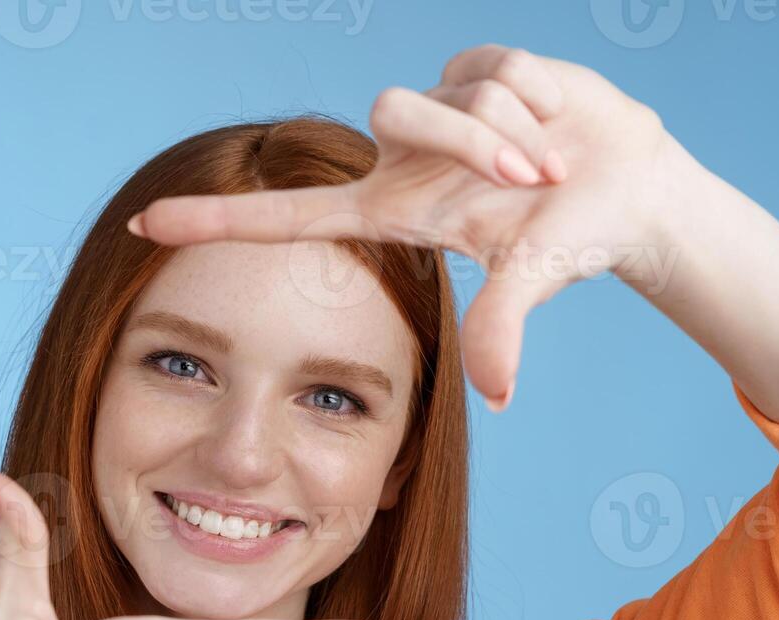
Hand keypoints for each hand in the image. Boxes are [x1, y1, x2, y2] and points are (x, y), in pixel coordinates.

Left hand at [130, 44, 703, 411]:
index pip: (286, 215)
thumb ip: (504, 327)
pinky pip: (492, 64)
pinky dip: (537, 95)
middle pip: (390, 114)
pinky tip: (557, 117)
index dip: (217, 220)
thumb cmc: (575, 236)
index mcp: (395, 210)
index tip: (143, 223)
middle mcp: (403, 157)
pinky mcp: (475, 65)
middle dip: (471, 141)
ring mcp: (437, 108)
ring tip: (551, 159)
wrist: (635, 187)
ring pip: (445, 91)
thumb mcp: (535, 276)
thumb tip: (495, 396)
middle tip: (532, 176)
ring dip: (507, 125)